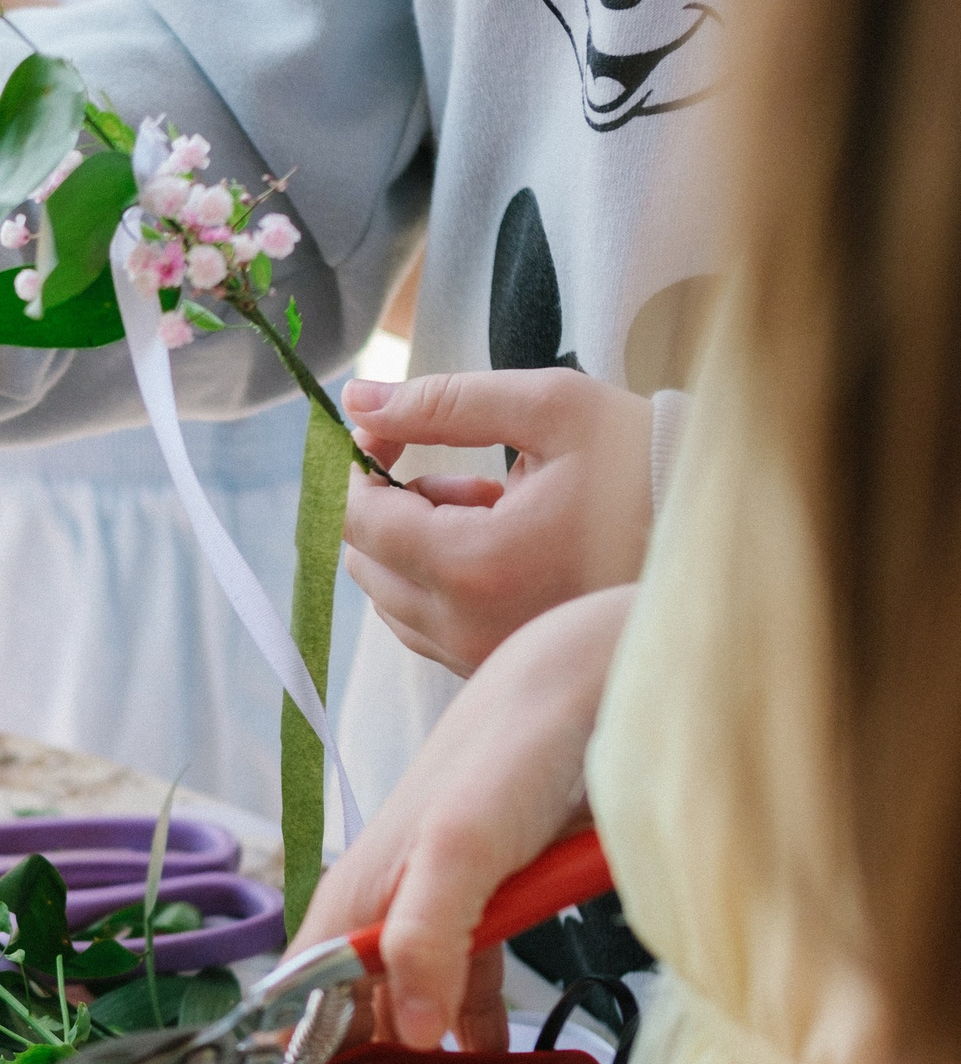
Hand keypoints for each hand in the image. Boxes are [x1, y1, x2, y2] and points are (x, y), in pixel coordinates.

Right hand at [296, 588, 633, 1048]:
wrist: (579, 692)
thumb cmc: (507, 761)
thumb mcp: (461, 849)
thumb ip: (427, 938)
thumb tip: (405, 1035)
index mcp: (343, 914)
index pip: (292, 1032)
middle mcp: (372, 929)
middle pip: (350, 1044)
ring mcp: (427, 931)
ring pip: (409, 1033)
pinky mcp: (479, 927)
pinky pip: (464, 1009)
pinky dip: (479, 1051)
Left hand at [340, 368, 654, 674]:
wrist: (708, 536)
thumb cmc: (637, 464)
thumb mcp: (549, 408)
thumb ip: (440, 401)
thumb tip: (356, 398)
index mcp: (474, 562)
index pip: (361, 520)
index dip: (358, 467)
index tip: (390, 433)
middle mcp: (466, 624)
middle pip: (365, 561)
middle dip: (391, 505)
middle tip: (461, 468)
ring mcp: (478, 654)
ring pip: (388, 597)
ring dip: (415, 542)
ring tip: (491, 503)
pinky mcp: (492, 665)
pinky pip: (423, 625)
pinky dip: (436, 579)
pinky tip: (500, 543)